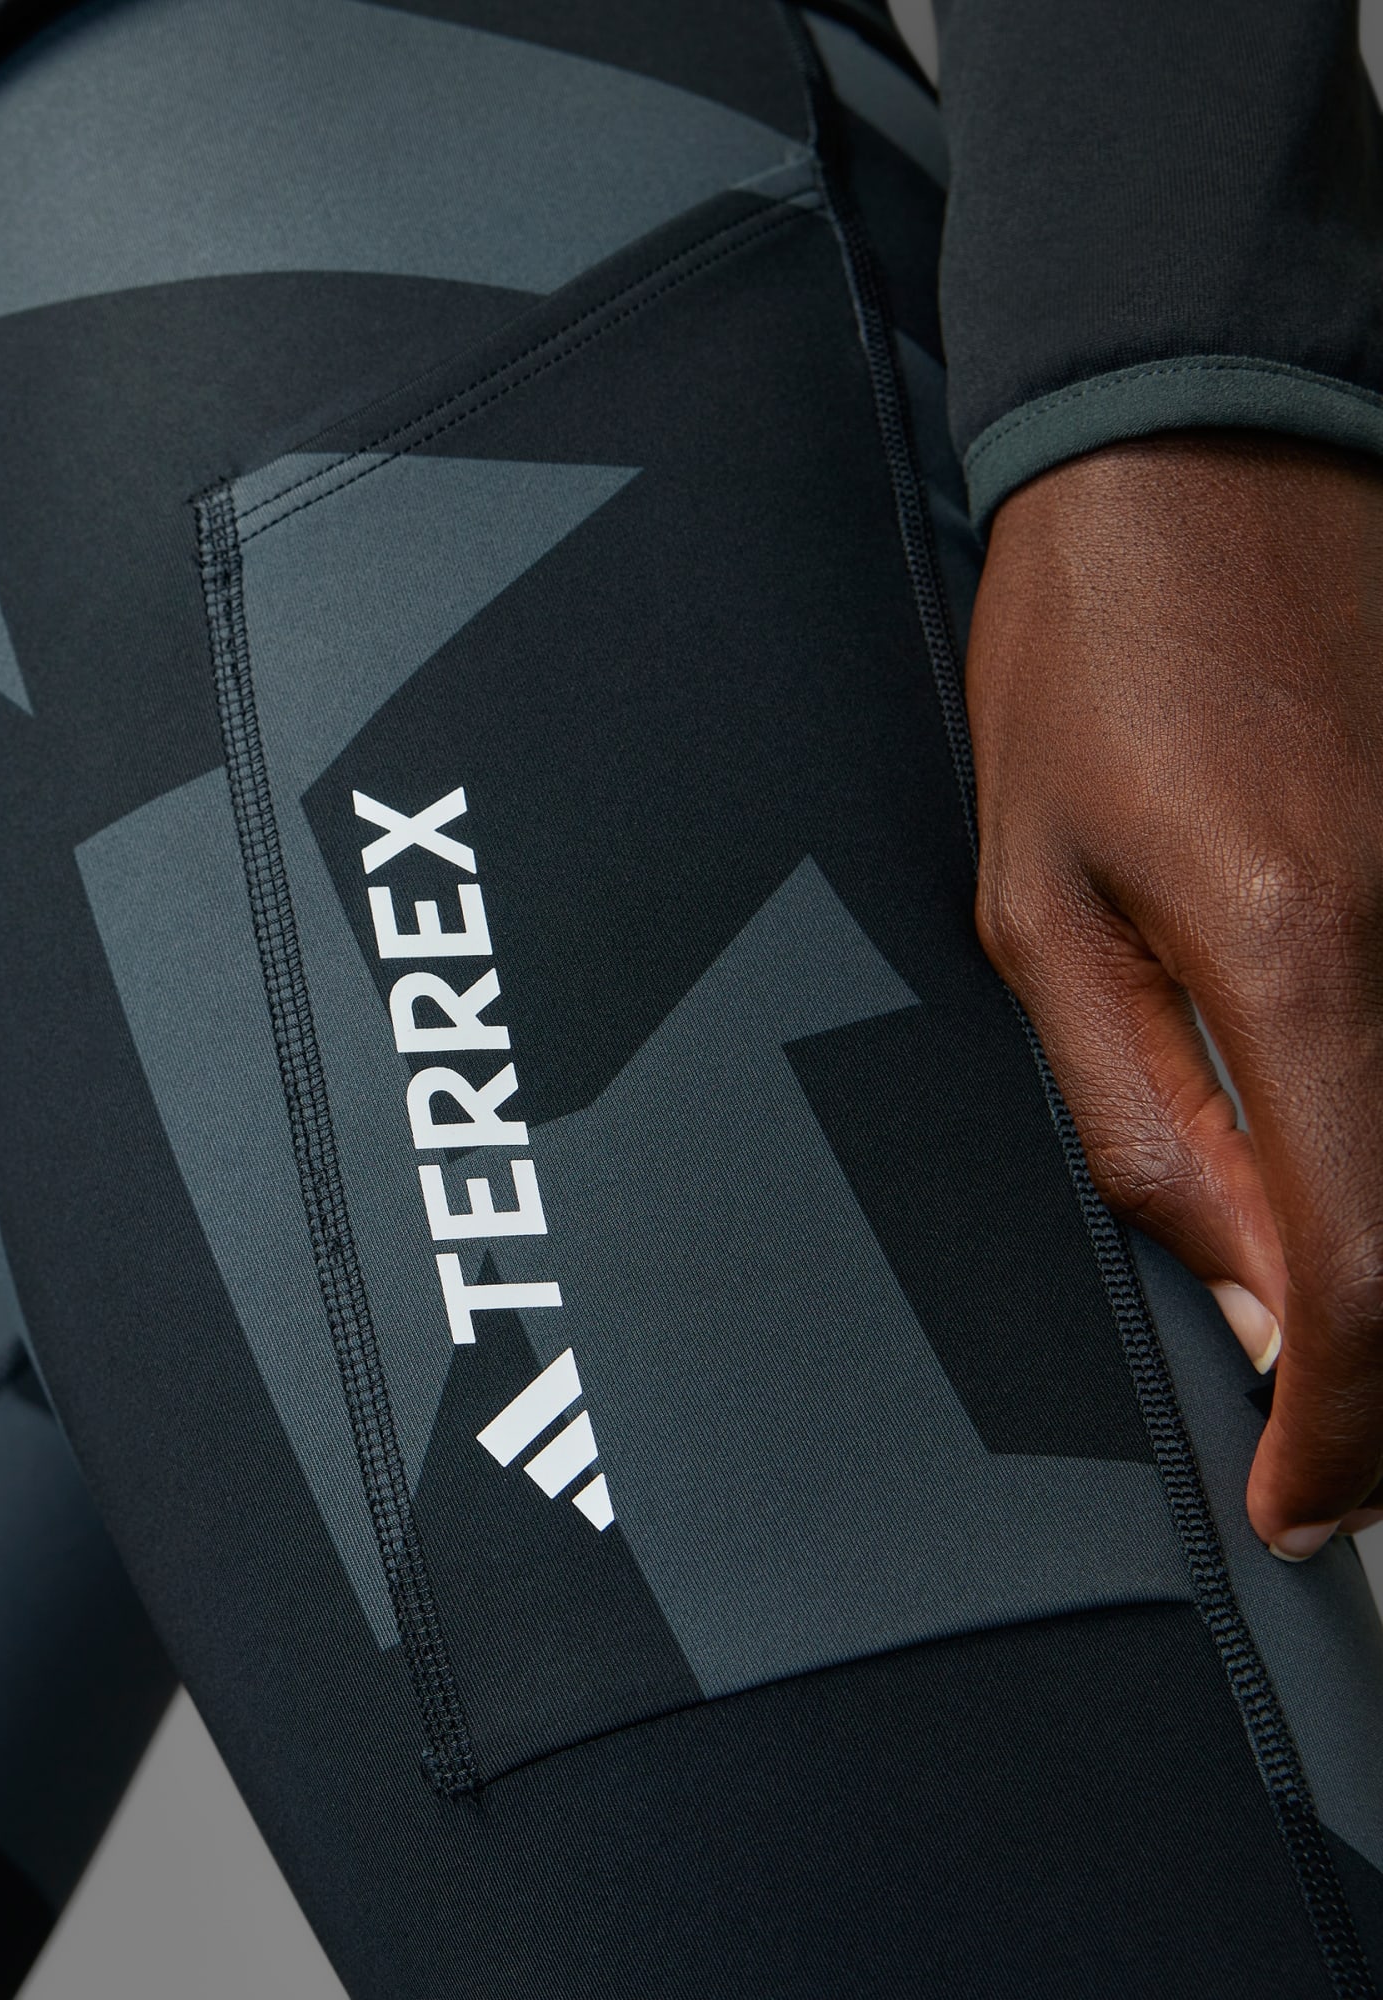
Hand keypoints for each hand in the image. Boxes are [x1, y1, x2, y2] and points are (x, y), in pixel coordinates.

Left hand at [966, 433, 1382, 1558]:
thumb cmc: (1084, 665)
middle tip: (1330, 1451)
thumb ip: (1135, 1108)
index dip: (1356, 1431)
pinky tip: (1340, 1157)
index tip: (1308, 1503)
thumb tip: (1241, 1294)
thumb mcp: (1034, 899)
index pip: (1373, 1275)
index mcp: (1298, 954)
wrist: (1206, 446)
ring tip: (1331, 1327)